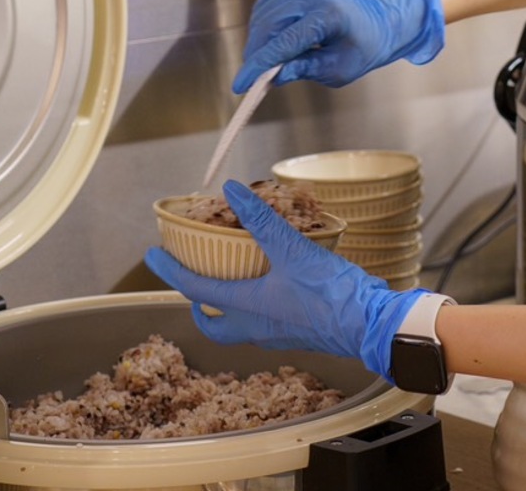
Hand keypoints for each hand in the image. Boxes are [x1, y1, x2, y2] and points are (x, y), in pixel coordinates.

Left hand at [145, 180, 427, 379]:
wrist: (373, 325)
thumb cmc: (332, 293)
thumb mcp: (294, 249)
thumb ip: (262, 220)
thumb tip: (234, 191)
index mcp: (248, 306)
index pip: (196, 289)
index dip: (170, 271)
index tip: (152, 256)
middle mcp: (258, 326)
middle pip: (215, 325)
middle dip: (199, 307)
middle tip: (192, 286)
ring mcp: (281, 333)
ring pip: (241, 326)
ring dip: (228, 308)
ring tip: (233, 282)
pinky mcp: (302, 333)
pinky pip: (268, 323)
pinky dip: (258, 306)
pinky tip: (275, 287)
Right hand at [233, 0, 445, 92]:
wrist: (373, 21)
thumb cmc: (358, 49)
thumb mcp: (336, 70)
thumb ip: (303, 70)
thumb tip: (272, 77)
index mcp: (329, 16)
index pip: (284, 43)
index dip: (259, 66)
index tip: (239, 86)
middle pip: (269, 28)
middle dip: (256, 56)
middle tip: (251, 80)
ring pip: (262, 17)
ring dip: (258, 43)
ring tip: (268, 62)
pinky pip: (264, 8)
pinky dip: (262, 28)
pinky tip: (273, 41)